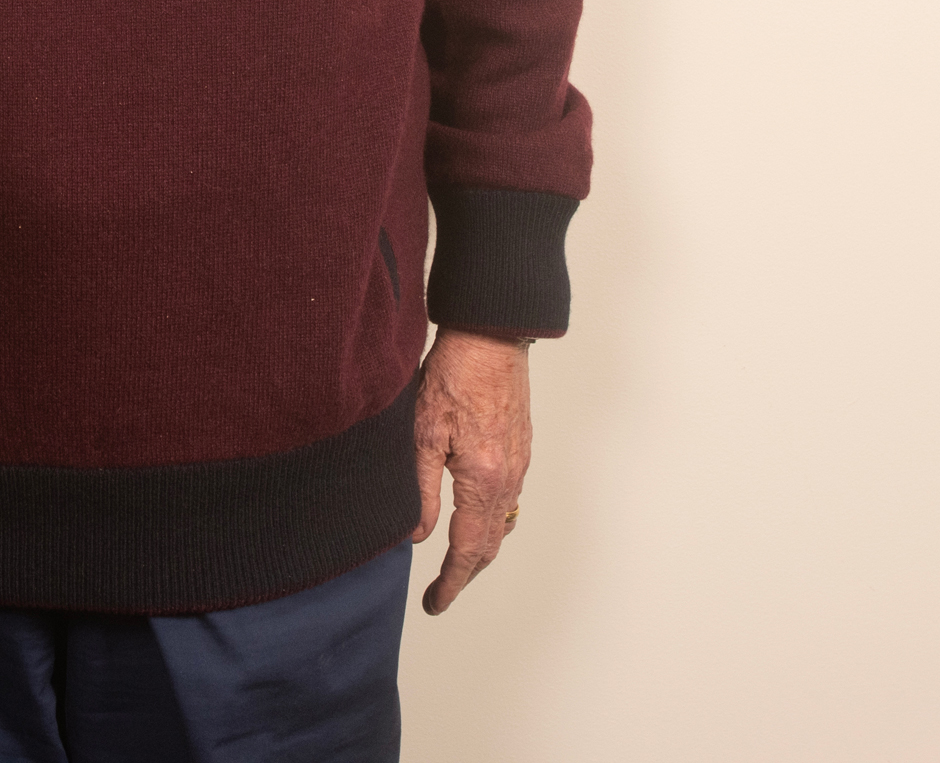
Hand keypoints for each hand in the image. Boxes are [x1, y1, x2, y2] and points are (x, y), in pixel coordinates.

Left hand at [412, 326, 533, 614]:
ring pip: (503, 524)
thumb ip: (421, 490)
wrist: (492, 336)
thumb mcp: (423, 433)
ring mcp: (520, 463)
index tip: (434, 603)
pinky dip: (493, 522)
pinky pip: (510, 500)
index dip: (451, 582)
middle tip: (440, 593)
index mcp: (483, 479)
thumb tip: (418, 536)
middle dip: (466, 574)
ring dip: (481, 550)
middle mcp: (509, 477)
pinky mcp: (521, 449)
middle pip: (491, 545)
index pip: (468, 549)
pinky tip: (474, 519)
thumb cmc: (455, 374)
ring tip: (455, 564)